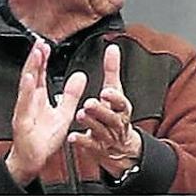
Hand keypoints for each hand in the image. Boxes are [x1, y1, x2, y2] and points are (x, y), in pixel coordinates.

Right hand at [4, 39, 86, 184]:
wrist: (32, 160)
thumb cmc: (44, 139)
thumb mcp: (64, 114)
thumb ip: (71, 95)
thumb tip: (80, 76)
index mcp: (38, 98)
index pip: (40, 74)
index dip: (43, 59)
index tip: (46, 44)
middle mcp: (29, 101)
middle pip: (32, 75)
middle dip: (36, 58)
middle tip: (40, 42)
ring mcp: (24, 110)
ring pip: (27, 86)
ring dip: (31, 68)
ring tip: (36, 54)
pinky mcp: (22, 121)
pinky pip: (25, 104)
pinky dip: (26, 91)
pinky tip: (30, 79)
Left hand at [68, 43, 142, 176]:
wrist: (122, 145)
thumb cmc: (115, 113)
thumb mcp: (116, 91)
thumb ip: (112, 70)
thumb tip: (112, 48)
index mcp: (122, 109)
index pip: (122, 103)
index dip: (114, 98)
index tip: (105, 92)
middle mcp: (117, 124)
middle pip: (112, 118)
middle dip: (101, 110)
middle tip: (89, 103)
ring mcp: (109, 137)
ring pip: (102, 131)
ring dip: (91, 123)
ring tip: (81, 115)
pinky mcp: (99, 148)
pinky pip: (91, 145)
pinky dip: (82, 141)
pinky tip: (73, 136)